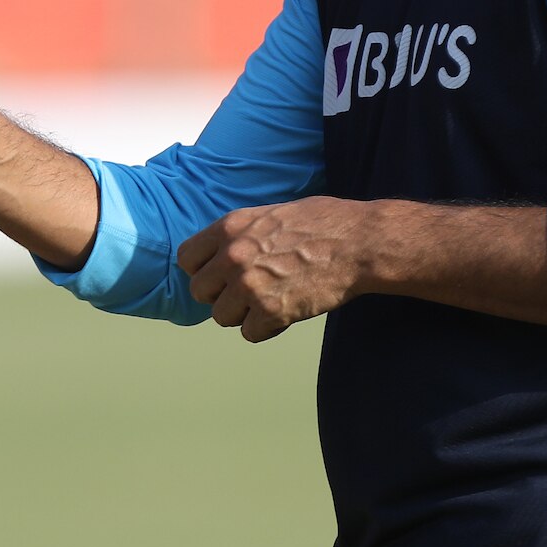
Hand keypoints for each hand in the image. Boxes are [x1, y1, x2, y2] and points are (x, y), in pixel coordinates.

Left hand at [176, 197, 374, 341]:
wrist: (359, 243)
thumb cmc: (323, 223)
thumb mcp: (271, 213)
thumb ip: (241, 233)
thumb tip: (221, 251)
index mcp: (230, 228)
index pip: (187, 259)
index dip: (202, 270)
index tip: (218, 275)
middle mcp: (233, 257)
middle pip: (200, 292)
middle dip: (221, 294)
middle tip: (247, 291)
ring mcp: (250, 286)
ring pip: (222, 317)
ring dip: (244, 314)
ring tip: (270, 300)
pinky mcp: (272, 312)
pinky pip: (250, 333)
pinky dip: (266, 328)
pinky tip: (285, 313)